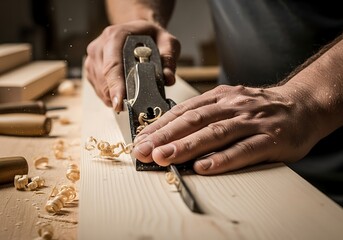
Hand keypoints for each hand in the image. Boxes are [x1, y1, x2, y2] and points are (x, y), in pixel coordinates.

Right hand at [85, 20, 179, 110]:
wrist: (139, 32)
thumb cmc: (152, 37)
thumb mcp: (168, 42)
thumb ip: (169, 58)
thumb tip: (168, 79)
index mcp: (116, 36)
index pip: (113, 65)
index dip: (115, 86)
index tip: (119, 103)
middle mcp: (100, 45)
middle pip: (103, 79)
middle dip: (116, 96)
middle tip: (131, 108)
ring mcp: (93, 57)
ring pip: (99, 86)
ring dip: (112, 98)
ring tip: (129, 101)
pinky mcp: (91, 67)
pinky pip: (97, 88)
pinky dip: (109, 96)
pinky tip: (121, 95)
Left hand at [132, 84, 322, 174]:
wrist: (303, 104)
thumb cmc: (260, 109)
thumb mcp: (231, 102)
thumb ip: (206, 114)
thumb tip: (173, 133)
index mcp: (220, 97)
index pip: (184, 110)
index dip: (161, 124)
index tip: (141, 138)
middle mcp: (233, 106)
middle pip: (194, 120)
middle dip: (166, 135)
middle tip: (143, 150)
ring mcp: (251, 121)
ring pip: (214, 133)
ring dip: (187, 146)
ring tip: (164, 158)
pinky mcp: (270, 138)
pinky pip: (243, 150)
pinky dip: (222, 159)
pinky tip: (203, 168)